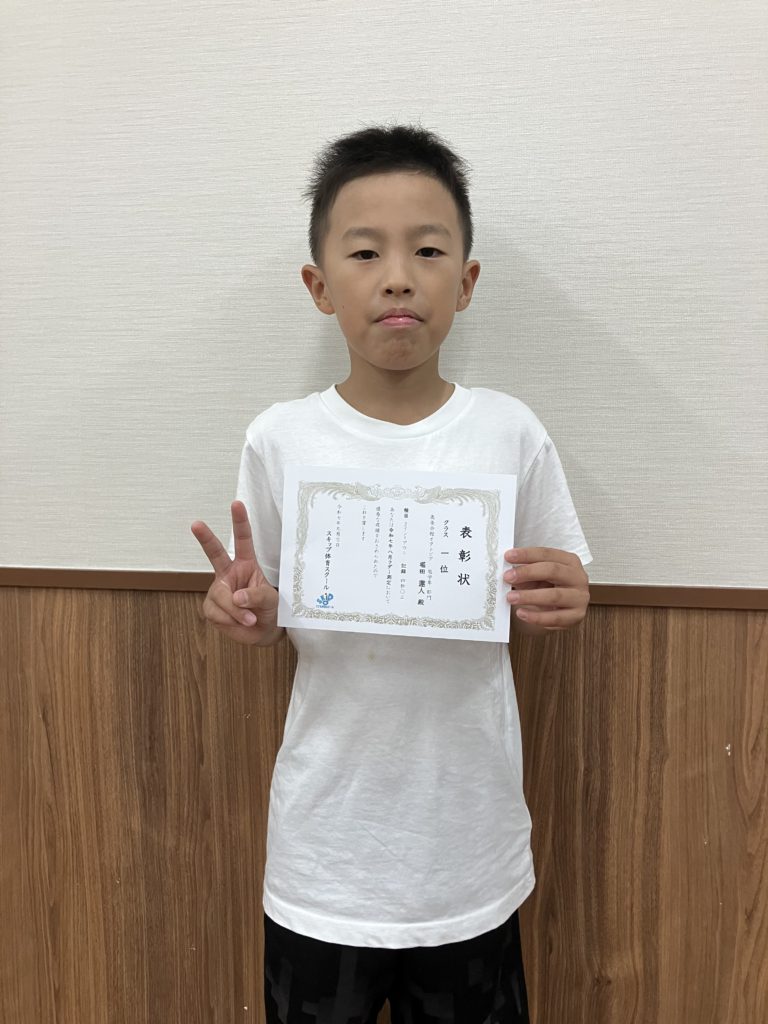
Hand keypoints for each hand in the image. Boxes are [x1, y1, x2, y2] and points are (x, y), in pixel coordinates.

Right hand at [190, 500, 280, 644]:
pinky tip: (237, 622)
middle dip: (205, 538)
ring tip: (249, 618)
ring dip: (236, 611)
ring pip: (220, 596)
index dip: (239, 522)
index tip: (237, 504)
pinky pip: (216, 612)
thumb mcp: (270, 600)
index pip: (243, 540)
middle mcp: (230, 573)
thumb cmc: (270, 609)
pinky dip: (229, 620)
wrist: (263, 631)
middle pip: (214, 553)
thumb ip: (256, 595)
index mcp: (247, 564)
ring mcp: (218, 590)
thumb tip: (236, 597)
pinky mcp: (211, 607)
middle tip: (196, 524)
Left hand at [503, 547, 589, 630]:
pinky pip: (555, 618)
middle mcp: (578, 577)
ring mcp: (579, 597)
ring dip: (530, 596)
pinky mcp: (576, 616)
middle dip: (528, 573)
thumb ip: (526, 573)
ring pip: (554, 596)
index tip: (508, 557)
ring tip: (511, 597)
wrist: (558, 611)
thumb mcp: (537, 577)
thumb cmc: (547, 588)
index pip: (547, 554)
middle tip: (508, 577)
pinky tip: (522, 613)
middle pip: (553, 570)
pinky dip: (536, 617)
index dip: (527, 554)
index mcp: (569, 561)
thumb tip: (508, 571)